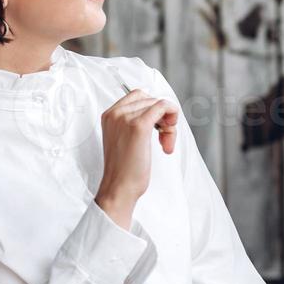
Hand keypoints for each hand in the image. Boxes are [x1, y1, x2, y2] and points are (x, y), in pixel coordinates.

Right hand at [96, 89, 178, 214]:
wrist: (119, 187)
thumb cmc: (125, 168)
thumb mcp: (124, 138)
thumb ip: (134, 121)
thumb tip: (160, 109)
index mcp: (110, 114)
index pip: (138, 96)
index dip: (153, 109)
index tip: (157, 127)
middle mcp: (116, 113)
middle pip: (151, 100)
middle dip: (163, 118)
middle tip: (164, 140)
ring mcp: (126, 117)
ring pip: (159, 105)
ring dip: (169, 124)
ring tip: (165, 144)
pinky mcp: (139, 126)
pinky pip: (164, 107)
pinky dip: (173, 117)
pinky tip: (168, 140)